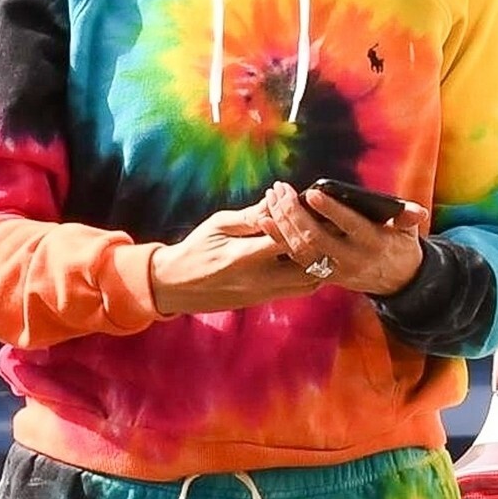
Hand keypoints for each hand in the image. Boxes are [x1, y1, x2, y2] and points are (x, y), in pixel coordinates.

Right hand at [149, 203, 327, 315]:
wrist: (176, 286)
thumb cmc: (196, 249)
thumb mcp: (219, 225)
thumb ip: (250, 216)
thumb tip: (277, 200)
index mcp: (243, 257)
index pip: (285, 237)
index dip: (297, 216)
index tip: (299, 198)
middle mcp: (258, 280)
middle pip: (307, 264)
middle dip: (316, 239)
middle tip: (321, 219)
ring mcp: (263, 294)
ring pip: (310, 282)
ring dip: (319, 259)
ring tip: (317, 236)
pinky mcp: (264, 300)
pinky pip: (298, 289)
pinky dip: (309, 271)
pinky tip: (307, 252)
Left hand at [261, 181, 425, 296]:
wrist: (397, 282)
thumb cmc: (400, 246)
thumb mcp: (409, 232)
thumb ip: (408, 218)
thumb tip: (417, 213)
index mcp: (373, 244)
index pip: (350, 227)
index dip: (331, 212)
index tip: (313, 193)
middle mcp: (350, 260)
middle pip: (316, 239)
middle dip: (294, 214)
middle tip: (281, 191)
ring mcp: (334, 270)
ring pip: (301, 249)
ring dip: (282, 224)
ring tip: (271, 198)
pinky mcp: (322, 275)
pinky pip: (295, 259)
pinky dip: (279, 239)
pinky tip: (265, 221)